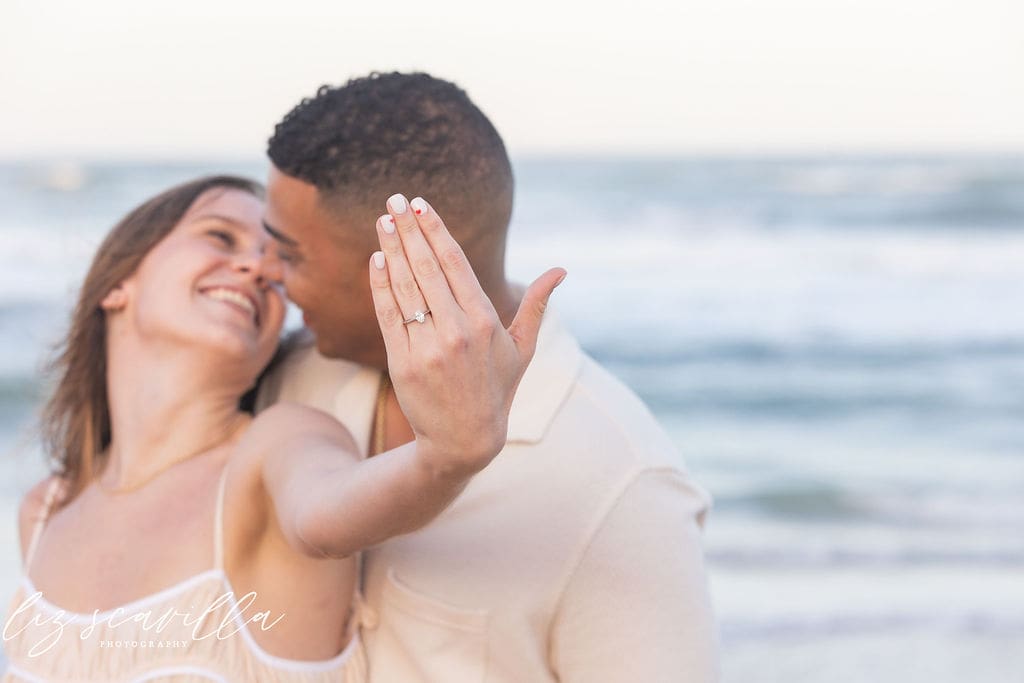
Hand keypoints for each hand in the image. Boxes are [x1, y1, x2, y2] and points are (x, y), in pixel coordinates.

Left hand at [368, 194, 564, 477]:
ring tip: (382, 221)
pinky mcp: (403, 362)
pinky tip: (377, 260)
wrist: (465, 440)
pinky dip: (381, 286)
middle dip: (409, 230)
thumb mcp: (523, 349)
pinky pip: (389, 315)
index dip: (436, 230)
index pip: (455, 263)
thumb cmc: (497, 389)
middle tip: (394, 199)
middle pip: (427, 267)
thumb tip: (561, 270)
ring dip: (391, 250)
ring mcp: (428, 346)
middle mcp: (456, 330)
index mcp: (485, 321)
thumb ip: (536, 305)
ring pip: (406, 287)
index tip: (421, 204)